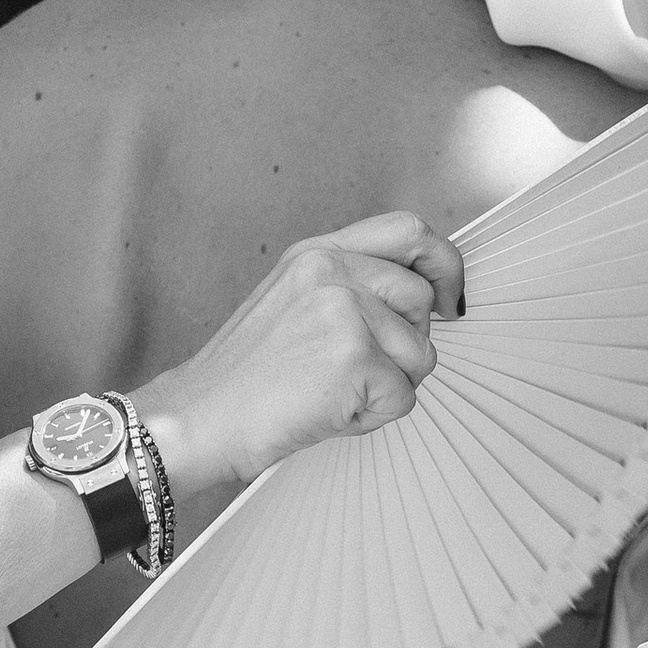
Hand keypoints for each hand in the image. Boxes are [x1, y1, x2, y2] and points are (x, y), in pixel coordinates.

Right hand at [143, 213, 464, 497]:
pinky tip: (328, 410)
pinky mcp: (354, 357)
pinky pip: (402, 397)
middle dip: (407, 343)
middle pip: (422, 300)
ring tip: (332, 391)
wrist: (198, 416)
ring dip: (387, 386)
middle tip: (359, 368)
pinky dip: (372, 417)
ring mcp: (344, 310)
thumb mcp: (293, 300)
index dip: (443, 264)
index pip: (409, 230)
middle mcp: (332, 271)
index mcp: (317, 252)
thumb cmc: (245, 375)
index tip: (448, 300)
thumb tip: (422, 297)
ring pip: (420, 354)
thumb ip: (350, 284)